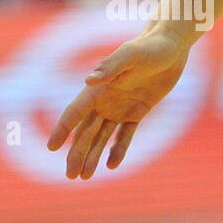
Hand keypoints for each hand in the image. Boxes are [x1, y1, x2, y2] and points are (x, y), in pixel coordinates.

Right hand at [47, 27, 192, 179]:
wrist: (170, 45)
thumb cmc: (149, 47)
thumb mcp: (131, 55)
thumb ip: (110, 68)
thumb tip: (87, 82)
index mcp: (99, 87)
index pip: (76, 112)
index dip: (63, 130)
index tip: (51, 147)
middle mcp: (105, 99)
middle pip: (86, 131)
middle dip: (77, 152)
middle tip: (70, 175)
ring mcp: (120, 106)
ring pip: (102, 136)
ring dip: (93, 155)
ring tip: (84, 177)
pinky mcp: (137, 111)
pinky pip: (125, 135)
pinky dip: (118, 150)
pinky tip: (111, 166)